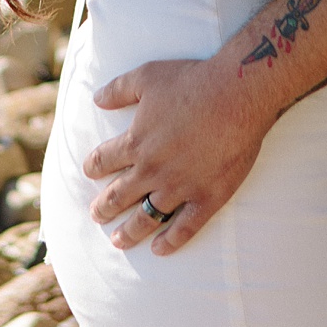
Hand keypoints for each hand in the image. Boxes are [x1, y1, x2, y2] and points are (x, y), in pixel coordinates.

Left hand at [83, 57, 268, 253]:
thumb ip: (118, 90)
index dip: (93, 167)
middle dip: (104, 206)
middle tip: (96, 215)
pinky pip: (185, 229)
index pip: (103, 161)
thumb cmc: (192, 81)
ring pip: (146, 218)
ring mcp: (179, 187)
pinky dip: (170, 242)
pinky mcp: (207, 197)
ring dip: (129, 231)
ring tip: (118, 241)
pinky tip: (159, 249)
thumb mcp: (147, 76)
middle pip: (119, 194)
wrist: (237, 95)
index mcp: (136, 142)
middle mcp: (152, 169)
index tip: (90, 172)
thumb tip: (96, 99)